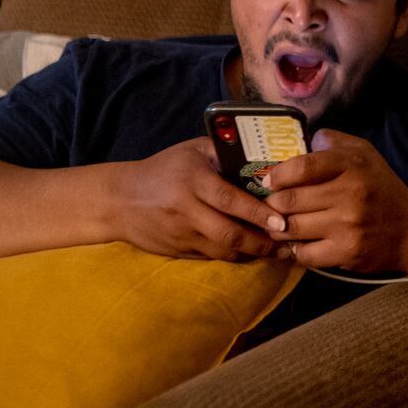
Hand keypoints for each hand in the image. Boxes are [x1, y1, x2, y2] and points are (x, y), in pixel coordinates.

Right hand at [108, 137, 284, 259]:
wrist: (119, 200)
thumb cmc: (163, 169)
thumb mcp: (192, 151)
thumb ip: (224, 152)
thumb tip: (264, 156)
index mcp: (193, 181)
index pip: (230, 200)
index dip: (258, 213)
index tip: (282, 222)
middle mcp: (187, 210)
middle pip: (229, 233)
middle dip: (262, 243)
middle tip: (288, 244)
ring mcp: (182, 234)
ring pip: (223, 251)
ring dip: (252, 254)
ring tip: (277, 252)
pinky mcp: (178, 251)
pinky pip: (212, 257)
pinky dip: (234, 256)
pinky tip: (252, 253)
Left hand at [260, 129, 407, 273]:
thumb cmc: (381, 188)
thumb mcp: (365, 154)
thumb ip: (334, 141)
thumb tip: (304, 139)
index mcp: (352, 166)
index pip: (302, 167)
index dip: (278, 175)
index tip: (269, 181)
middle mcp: (350, 195)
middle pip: (290, 200)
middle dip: (274, 203)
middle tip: (272, 205)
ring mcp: (348, 227)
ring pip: (292, 228)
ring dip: (279, 227)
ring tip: (280, 224)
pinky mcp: (346, 253)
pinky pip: (304, 253)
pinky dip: (295, 249)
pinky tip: (299, 242)